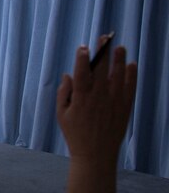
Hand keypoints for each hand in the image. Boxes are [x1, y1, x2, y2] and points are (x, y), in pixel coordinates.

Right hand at [56, 39, 136, 164]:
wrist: (96, 154)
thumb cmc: (75, 134)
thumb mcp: (61, 114)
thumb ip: (63, 93)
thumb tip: (68, 74)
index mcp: (81, 99)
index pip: (82, 73)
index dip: (83, 58)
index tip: (83, 47)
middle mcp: (99, 98)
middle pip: (102, 70)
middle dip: (103, 52)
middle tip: (105, 38)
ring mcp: (114, 102)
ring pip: (119, 76)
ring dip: (119, 60)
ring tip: (120, 47)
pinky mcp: (125, 108)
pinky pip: (130, 88)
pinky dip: (131, 76)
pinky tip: (131, 65)